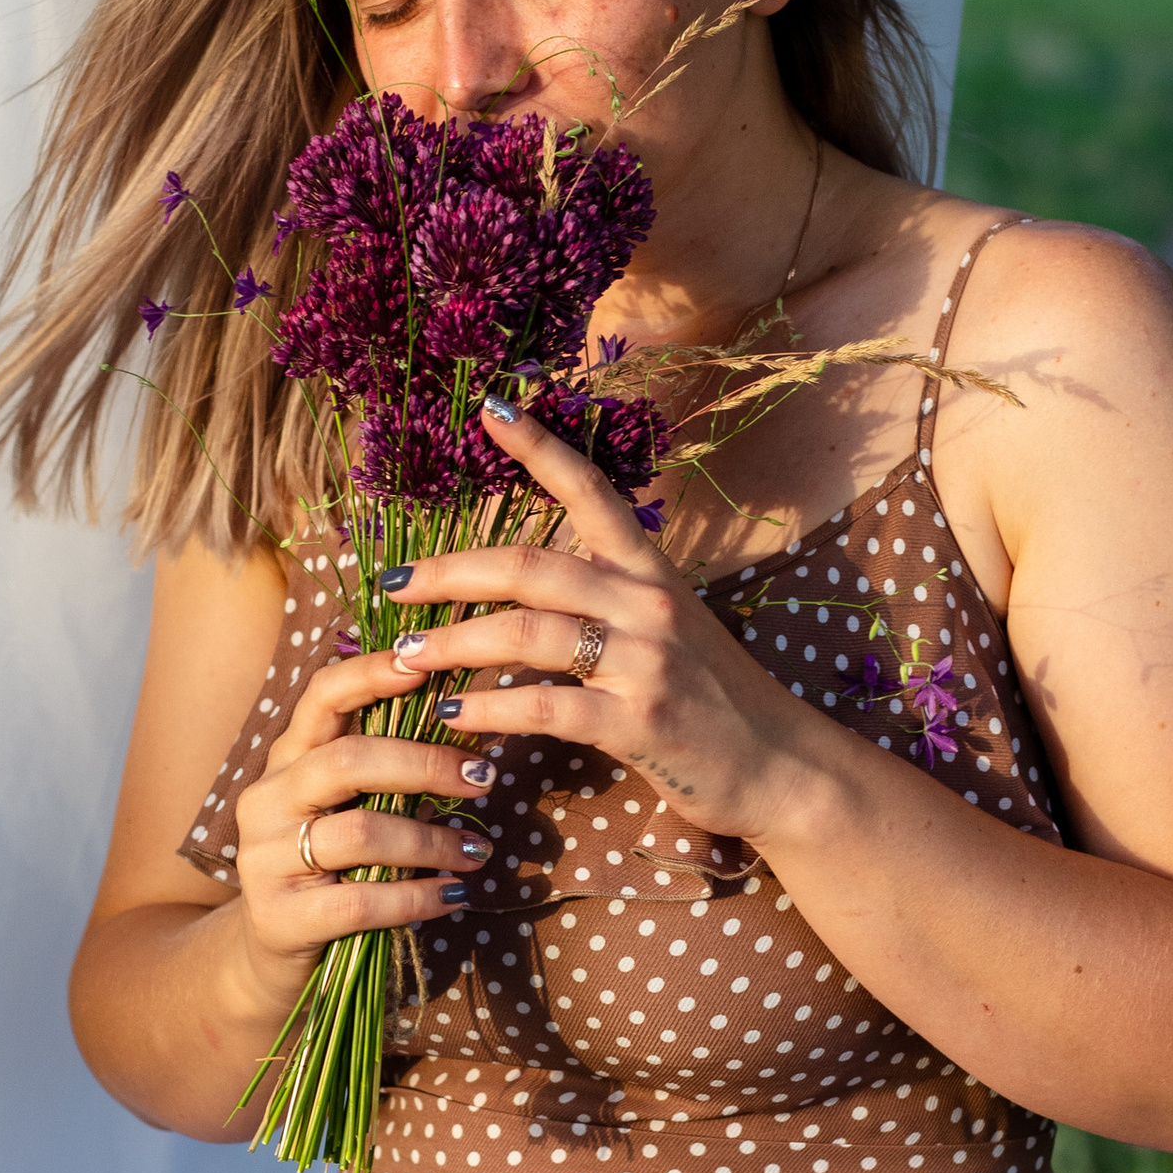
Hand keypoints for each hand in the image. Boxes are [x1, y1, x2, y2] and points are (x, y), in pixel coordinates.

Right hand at [227, 627, 503, 1007]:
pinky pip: (360, 900)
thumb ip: (385, 768)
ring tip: (477, 851)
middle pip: (348, 760)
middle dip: (425, 764)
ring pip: (360, 832)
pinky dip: (417, 896)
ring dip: (432, 840)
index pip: (321, 697)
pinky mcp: (279, 916)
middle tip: (484, 776)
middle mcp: (268, 798)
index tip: (427, 665)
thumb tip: (468, 716)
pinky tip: (452, 896)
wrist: (270, 955)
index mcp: (287, 760)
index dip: (370, 674)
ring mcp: (265, 857)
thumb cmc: (331, 868)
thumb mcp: (348, 808)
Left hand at [376, 403, 829, 850]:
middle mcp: (648, 602)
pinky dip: (488, 710)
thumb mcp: (670, 629)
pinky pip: (544, 705)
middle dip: (448, 571)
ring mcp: (646, 660)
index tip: (490, 406)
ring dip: (454, 642)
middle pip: (529, 566)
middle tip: (390, 583)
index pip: (590, 490)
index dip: (538, 445)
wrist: (782, 766)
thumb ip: (609, 600)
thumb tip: (530, 586)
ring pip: (526, 633)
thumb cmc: (715, 699)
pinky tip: (451, 718)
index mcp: (650, 571)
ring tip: (405, 656)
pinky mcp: (640, 721)